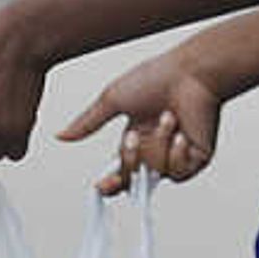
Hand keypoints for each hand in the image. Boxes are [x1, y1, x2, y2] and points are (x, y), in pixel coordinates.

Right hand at [58, 46, 231, 195]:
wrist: (191, 72)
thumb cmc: (157, 77)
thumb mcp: (113, 100)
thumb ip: (88, 123)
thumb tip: (61, 135)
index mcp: (136, 136)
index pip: (120, 170)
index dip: (111, 182)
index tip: (101, 186)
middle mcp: (156, 147)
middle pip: (134, 177)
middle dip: (130, 161)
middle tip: (132, 138)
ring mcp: (178, 153)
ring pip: (156, 174)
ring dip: (158, 146)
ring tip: (168, 117)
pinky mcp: (198, 157)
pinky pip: (180, 173)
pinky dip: (176, 153)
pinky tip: (180, 132)